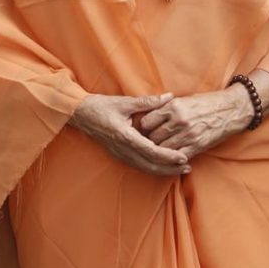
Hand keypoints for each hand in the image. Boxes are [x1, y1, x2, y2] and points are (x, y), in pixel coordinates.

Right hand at [71, 93, 191, 175]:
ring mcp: (121, 155)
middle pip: (150, 165)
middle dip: (170, 168)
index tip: (183, 157)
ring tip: (179, 169)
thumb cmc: (102, 106)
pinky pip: (139, 165)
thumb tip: (169, 97)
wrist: (81, 115)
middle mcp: (123, 150)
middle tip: (187, 167)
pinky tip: (163, 165)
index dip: (168, 156)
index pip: (151, 151)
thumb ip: (148, 102)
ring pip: (145, 168)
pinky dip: (153, 167)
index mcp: (125, 136)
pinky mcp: (120, 155)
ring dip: (163, 170)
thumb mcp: (125, 102)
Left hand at [138, 87, 250, 158]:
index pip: (147, 121)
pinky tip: (172, 156)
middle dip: (150, 141)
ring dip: (160, 151)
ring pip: (162, 149)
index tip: (145, 130)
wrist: (231, 109)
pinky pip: (177, 157)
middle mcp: (179, 120)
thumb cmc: (207, 102)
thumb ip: (167, 107)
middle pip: (153, 137)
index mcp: (174, 106)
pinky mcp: (197, 146)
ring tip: (160, 149)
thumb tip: (149, 115)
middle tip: (150, 142)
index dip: (144, 127)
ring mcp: (188, 134)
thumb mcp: (184, 99)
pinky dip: (172, 158)